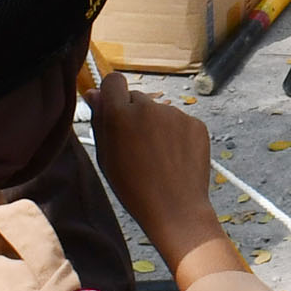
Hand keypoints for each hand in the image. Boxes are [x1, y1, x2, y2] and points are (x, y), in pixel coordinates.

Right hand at [90, 71, 231, 278]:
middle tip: (137, 147)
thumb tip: (94, 93)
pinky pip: (181, 122)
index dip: (113, 95)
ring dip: (157, 126)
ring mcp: (175, 113)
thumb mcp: (106, 157)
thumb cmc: (133, 188)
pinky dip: (177, 135)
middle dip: (134, 115)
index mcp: (120, 114)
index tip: (115, 112)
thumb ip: (99, 120)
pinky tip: (175, 159)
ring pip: (160, 112)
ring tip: (158, 158)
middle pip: (137, 98)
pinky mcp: (196, 123)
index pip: (113, 81)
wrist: (176, 209)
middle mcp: (148, 106)